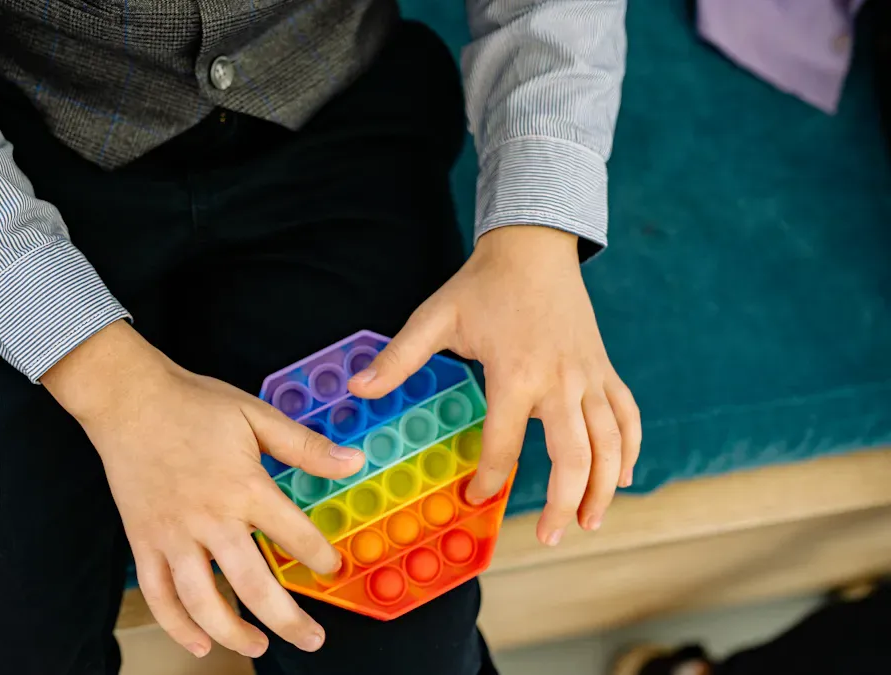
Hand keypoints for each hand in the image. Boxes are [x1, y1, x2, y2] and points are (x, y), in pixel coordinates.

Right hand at [42, 322, 365, 658]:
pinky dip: (177, 625)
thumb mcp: (255, 415)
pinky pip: (158, 595)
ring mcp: (172, 536)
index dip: (319, 557)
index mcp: (244, 487)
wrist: (127, 398)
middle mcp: (210, 519)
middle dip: (288, 620)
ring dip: (233, 633)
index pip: (293, 535)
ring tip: (259, 647)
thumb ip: (304, 446)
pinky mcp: (143, 541)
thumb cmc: (193, 403)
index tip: (331, 568)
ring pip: (203, 602)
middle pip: (253, 586)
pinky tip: (199, 643)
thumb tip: (353, 463)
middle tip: (313, 639)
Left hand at [348, 226, 640, 546]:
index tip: (475, 497)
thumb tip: (358, 390)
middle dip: (565, 503)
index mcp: (516, 374)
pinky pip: (628, 416)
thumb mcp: (435, 317)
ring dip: (606, 488)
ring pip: (611, 444)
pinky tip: (624, 477)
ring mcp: (590, 377)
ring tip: (590, 522)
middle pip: (575, 457)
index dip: (489, 478)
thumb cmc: (482, 285)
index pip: (505, 445)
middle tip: (550, 536)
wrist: (534, 247)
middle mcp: (560, 381)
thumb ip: (399, 358)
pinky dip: (631, 449)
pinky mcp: (606, 369)